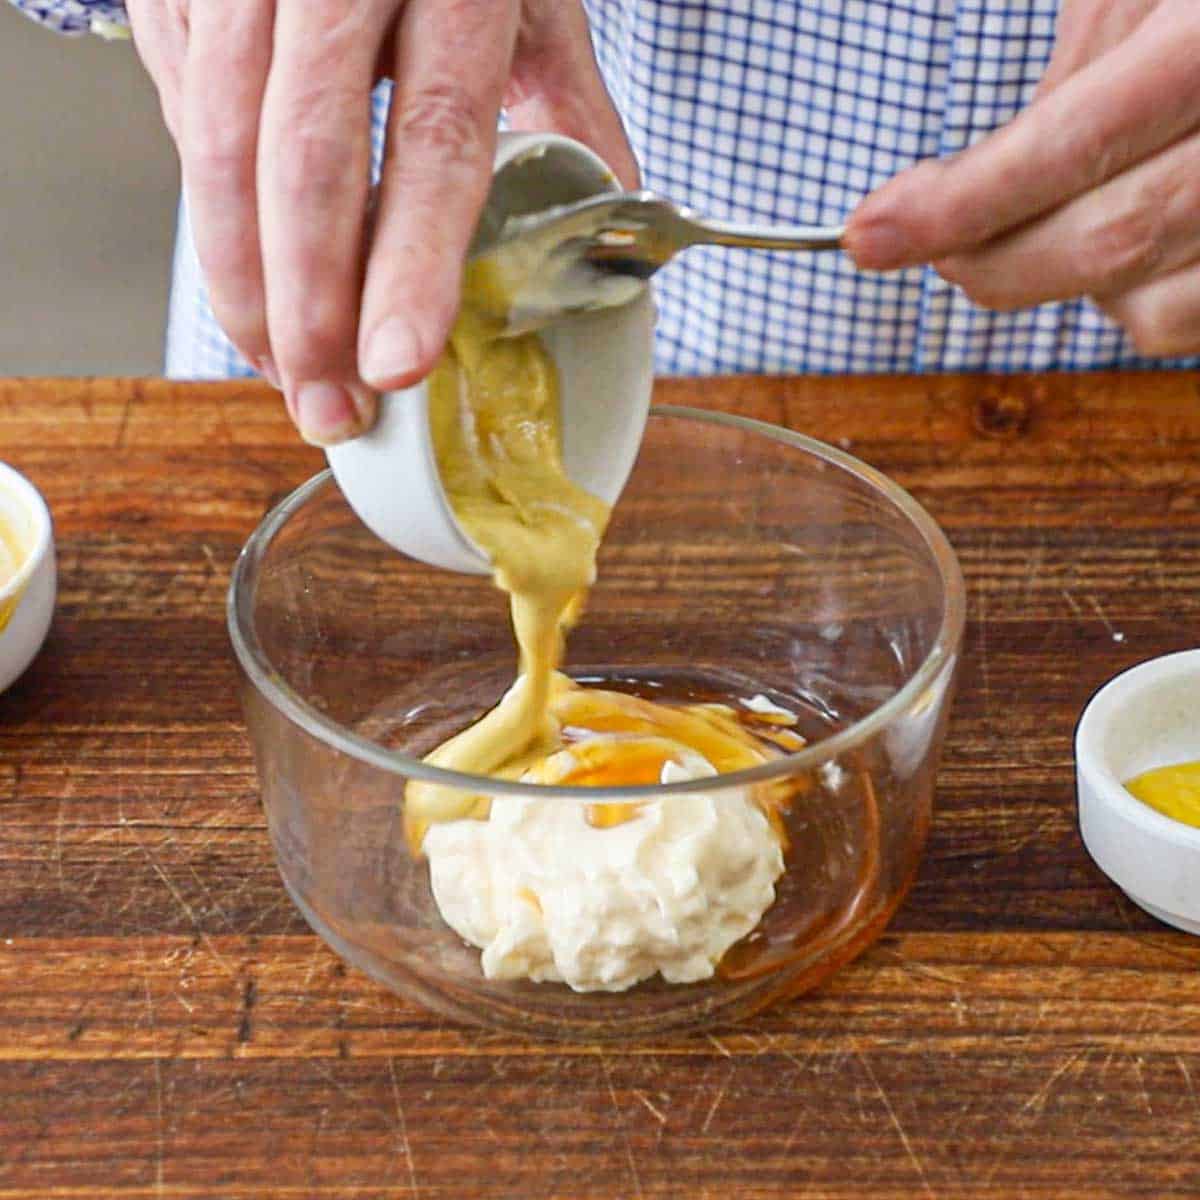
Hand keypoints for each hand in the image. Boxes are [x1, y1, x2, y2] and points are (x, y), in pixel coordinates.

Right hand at [126, 0, 636, 443]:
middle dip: (310, 312)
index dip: (410, 263)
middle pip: (302, 163)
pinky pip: (185, 125)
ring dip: (246, 288)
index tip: (398, 367)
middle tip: (331, 411)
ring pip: (219, 154)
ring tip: (287, 375)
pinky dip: (217, 223)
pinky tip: (253, 288)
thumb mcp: (535, 9)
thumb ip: (568, 121)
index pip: (433, 139)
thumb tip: (610, 257)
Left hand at [845, 0, 1199, 356]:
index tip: (868, 234)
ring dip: (1063, 281)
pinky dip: (1126, 302)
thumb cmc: (1194, 8)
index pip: (1076, 144)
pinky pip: (1183, 324)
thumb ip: (1082, 65)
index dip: (962, 202)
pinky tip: (1117, 241)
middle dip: (993, 258)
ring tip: (1040, 220)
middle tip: (919, 241)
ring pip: (1150, 308)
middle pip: (1113, 240)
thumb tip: (972, 183)